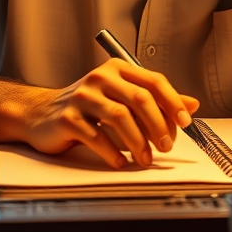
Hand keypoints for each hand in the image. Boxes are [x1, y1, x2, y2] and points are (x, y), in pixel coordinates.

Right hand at [20, 60, 199, 168]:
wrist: (40, 114)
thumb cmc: (86, 106)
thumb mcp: (121, 97)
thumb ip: (155, 100)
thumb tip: (192, 104)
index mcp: (117, 69)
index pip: (153, 81)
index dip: (173, 102)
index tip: (185, 123)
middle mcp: (100, 78)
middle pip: (140, 98)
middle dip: (158, 125)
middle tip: (167, 145)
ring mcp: (82, 97)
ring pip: (120, 117)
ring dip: (138, 142)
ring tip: (145, 158)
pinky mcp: (68, 118)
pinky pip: (97, 137)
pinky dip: (114, 153)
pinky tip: (121, 161)